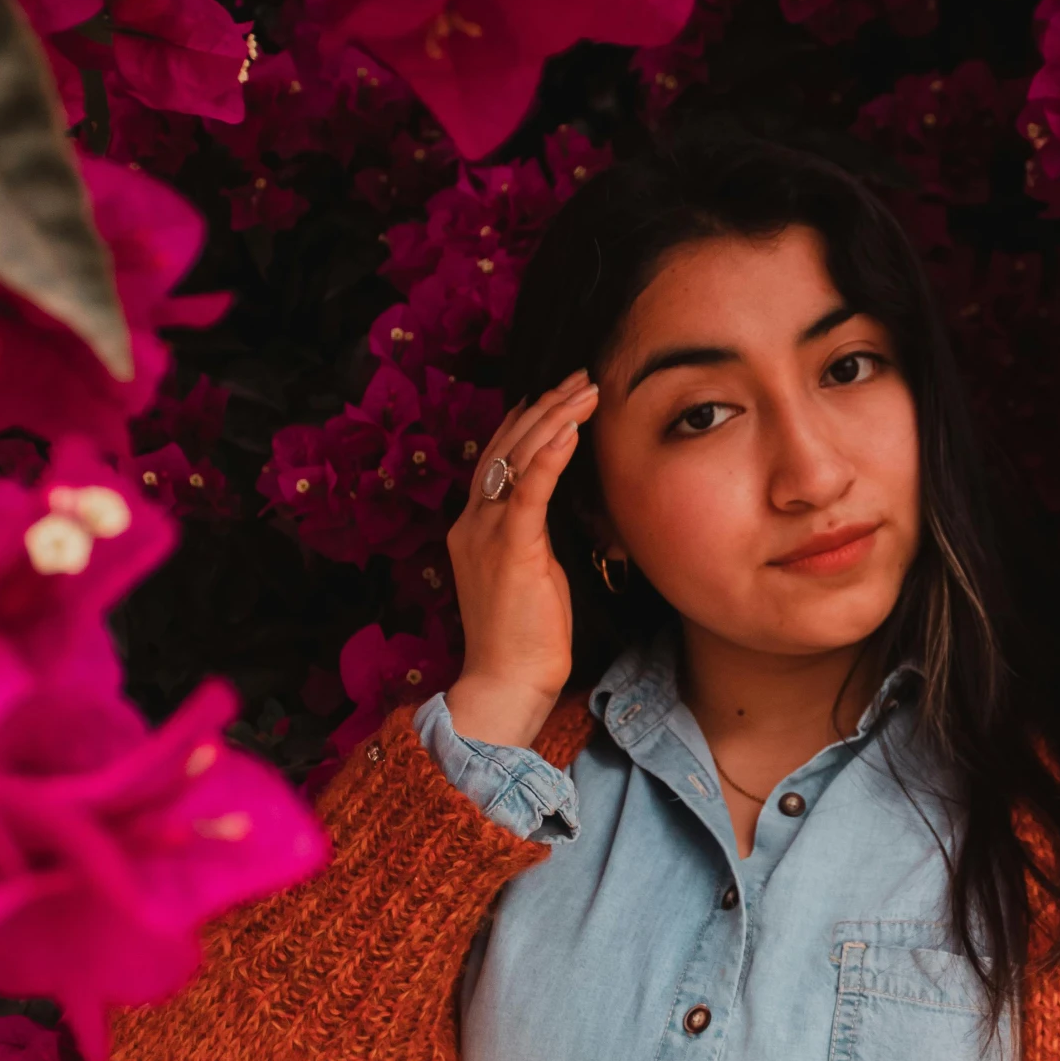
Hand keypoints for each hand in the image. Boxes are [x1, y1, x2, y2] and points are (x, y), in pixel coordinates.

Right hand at [444, 372, 599, 747]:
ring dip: (554, 418)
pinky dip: (549, 455)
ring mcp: (487, 534)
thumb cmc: (524, 639)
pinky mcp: (511, 550)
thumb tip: (562, 511)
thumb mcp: (531, 575)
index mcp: (473, 529)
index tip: (555, 395)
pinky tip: (570, 428)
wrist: (504, 684)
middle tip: (579, 376)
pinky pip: (529, 491)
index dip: (526, 423)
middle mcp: (473, 523)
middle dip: (545, 406)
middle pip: (505, 446)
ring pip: (517, 458)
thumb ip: (535, 537)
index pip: (497, 459)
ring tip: (586, 389)